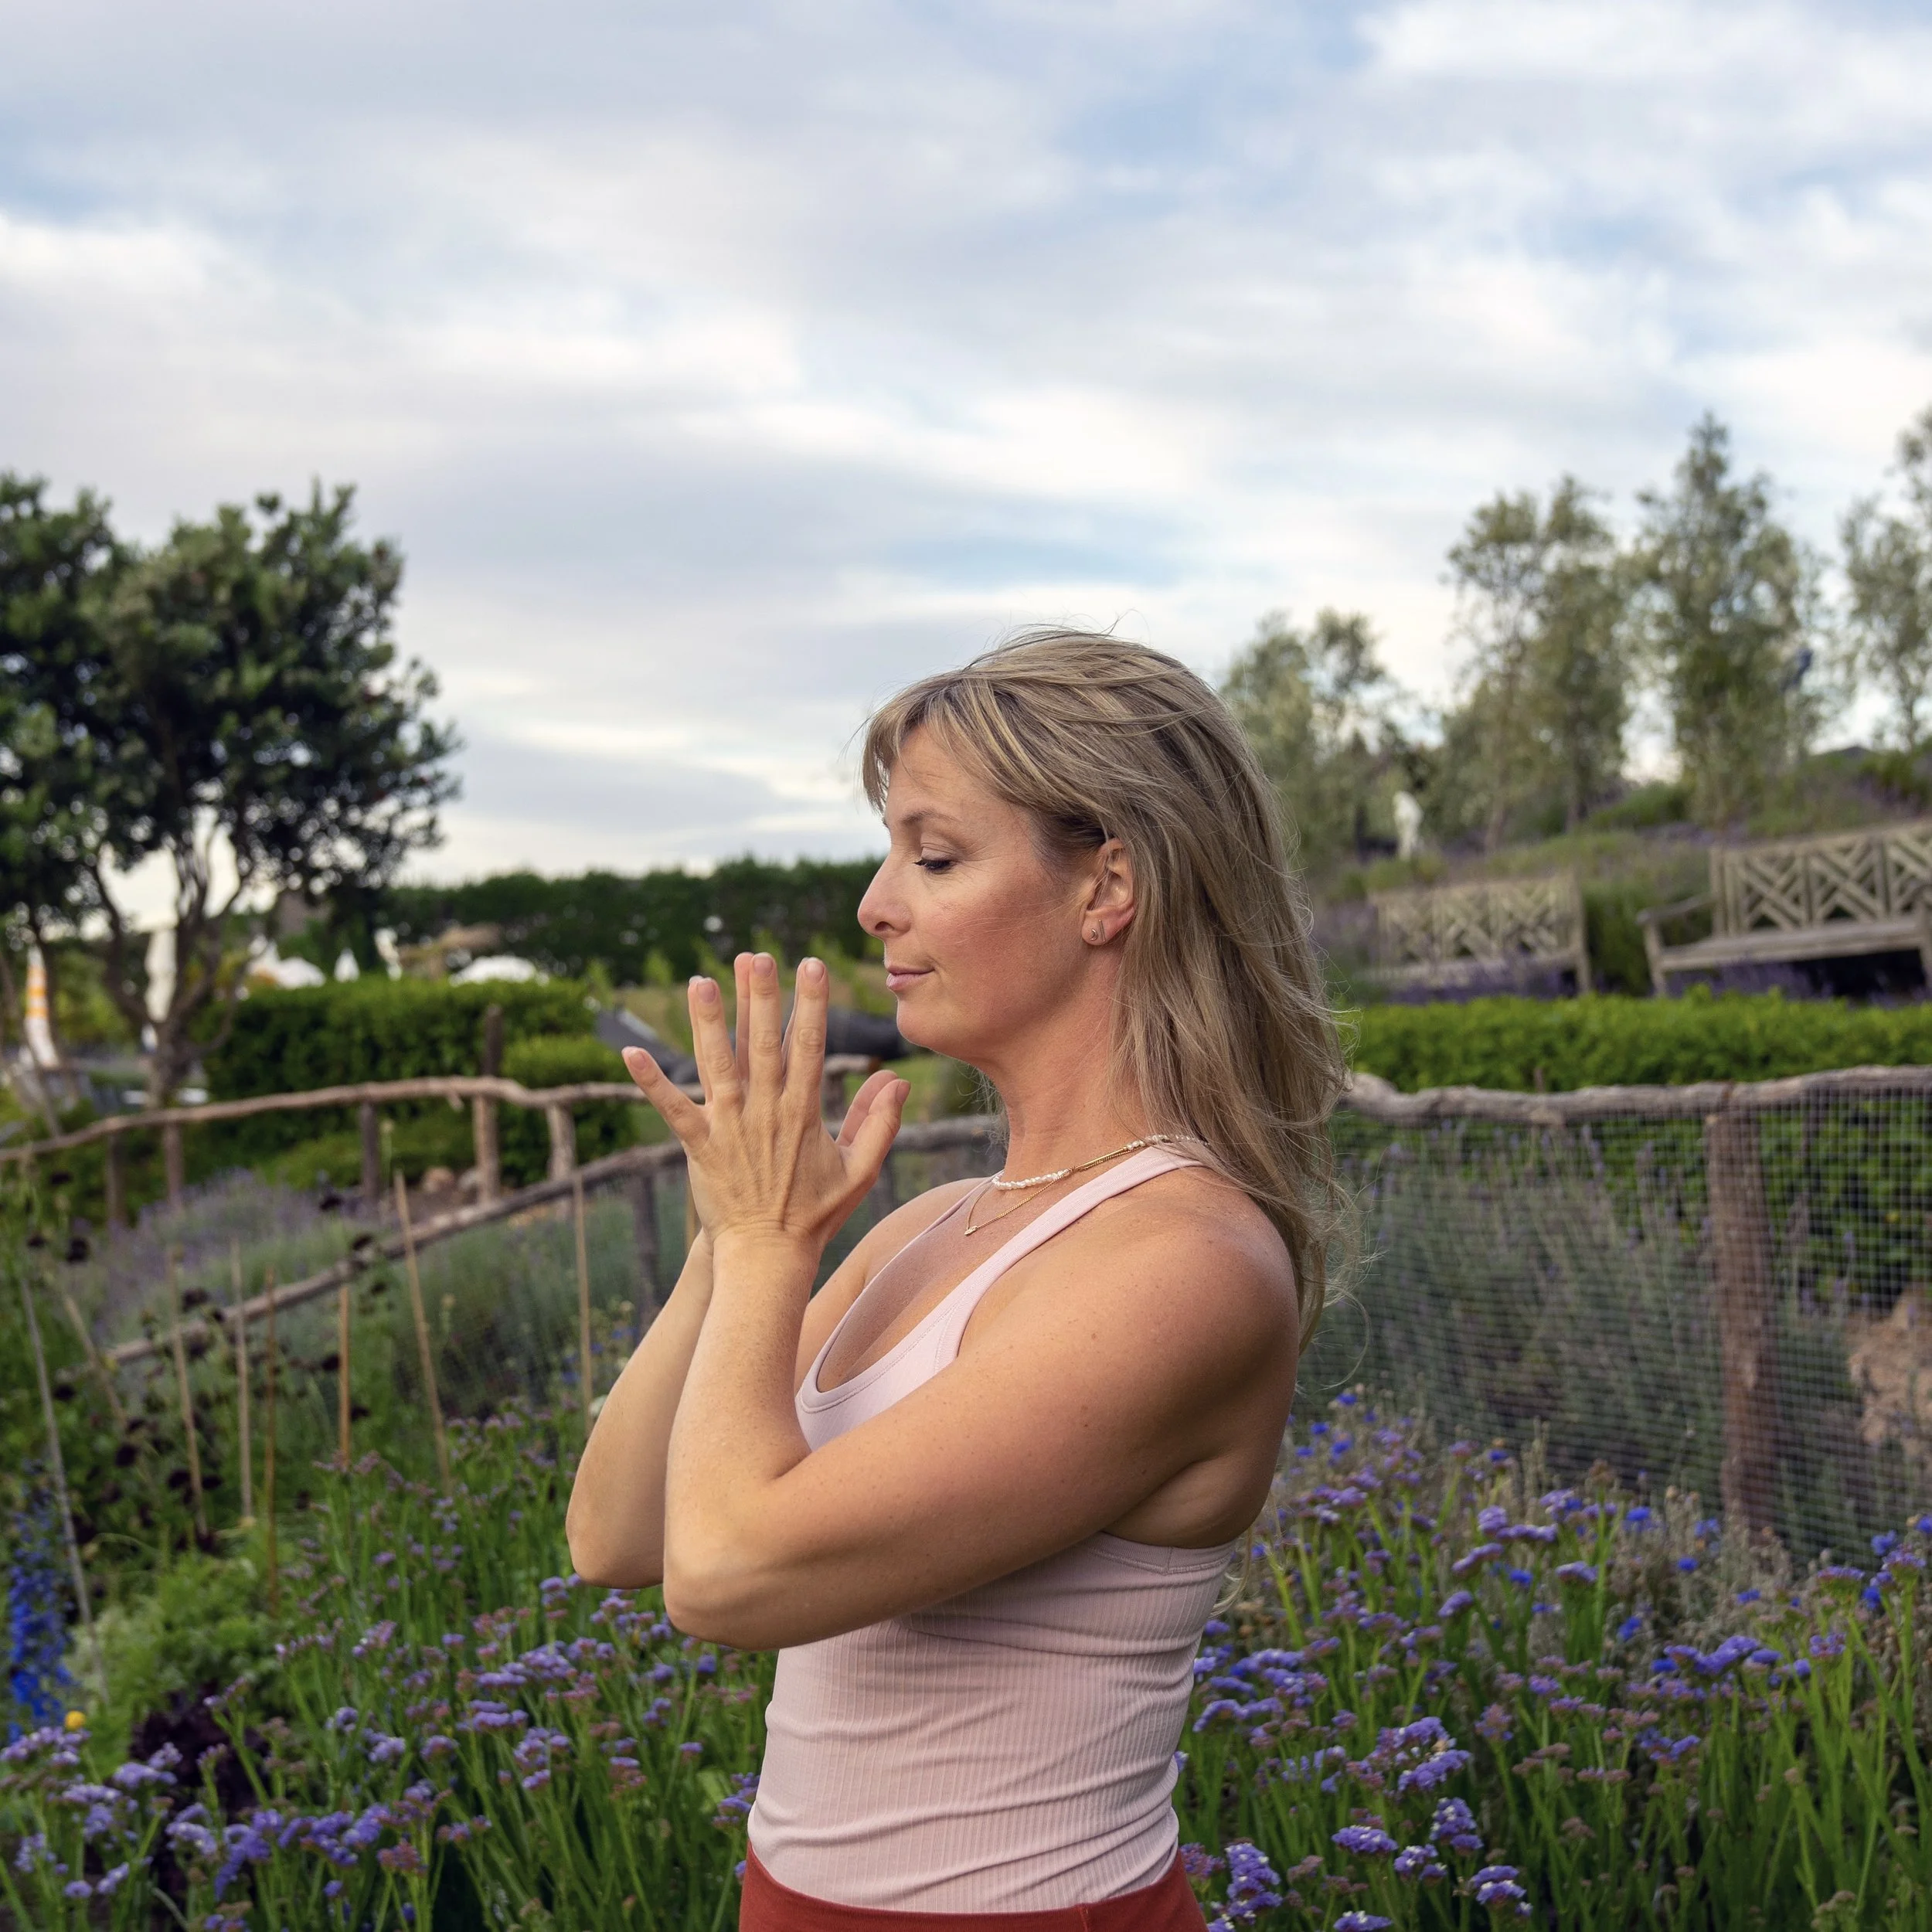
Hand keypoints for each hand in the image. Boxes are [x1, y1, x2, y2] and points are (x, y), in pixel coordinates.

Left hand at [621, 953, 908, 1252]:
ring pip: (717, 1066)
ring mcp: (730, 1128)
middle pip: (762, 1045)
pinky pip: (672, 1109)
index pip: (809, 1047)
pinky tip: (630, 1053)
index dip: (810, 1004)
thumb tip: (897, 1081)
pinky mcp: (699, 1146)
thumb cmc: (815, 1215)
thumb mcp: (858, 1171)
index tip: (811, 964)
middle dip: (759, 998)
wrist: (768, 1258)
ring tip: (700, 982)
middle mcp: (766, 1113)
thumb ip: (880, 1124)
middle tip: (756, 956)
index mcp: (804, 1113)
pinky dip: (652, 1082)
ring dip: (707, 1023)